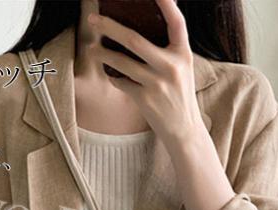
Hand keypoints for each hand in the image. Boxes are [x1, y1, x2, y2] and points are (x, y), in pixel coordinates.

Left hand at [87, 0, 204, 146]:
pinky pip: (121, 81)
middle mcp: (171, 66)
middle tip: (93, 19)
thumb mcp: (182, 68)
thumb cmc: (179, 95)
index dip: (166, 3)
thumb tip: (141, 25)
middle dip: (109, 27)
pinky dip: (113, 76)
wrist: (184, 129)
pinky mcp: (145, 99)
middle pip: (134, 39)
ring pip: (121, 61)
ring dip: (102, 54)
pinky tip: (111, 74)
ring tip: (93, 49)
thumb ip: (168, 48)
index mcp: (183, 53)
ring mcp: (157, 83)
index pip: (176, 21)